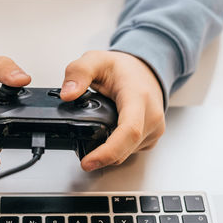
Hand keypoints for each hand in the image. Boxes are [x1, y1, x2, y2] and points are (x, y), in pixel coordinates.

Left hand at [60, 51, 164, 171]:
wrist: (145, 71)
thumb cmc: (123, 68)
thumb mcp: (95, 60)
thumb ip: (78, 73)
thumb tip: (67, 94)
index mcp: (138, 96)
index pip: (128, 131)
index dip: (108, 152)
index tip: (88, 162)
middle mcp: (152, 115)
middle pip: (126, 148)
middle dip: (102, 158)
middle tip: (83, 160)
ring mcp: (154, 129)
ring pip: (128, 153)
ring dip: (109, 155)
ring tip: (94, 146)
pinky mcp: (152, 137)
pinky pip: (131, 151)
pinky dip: (116, 151)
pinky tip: (106, 141)